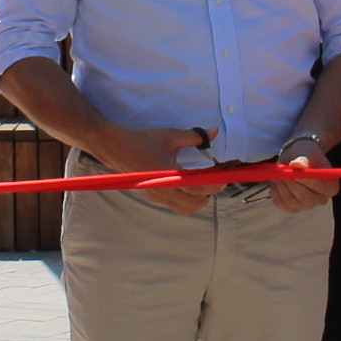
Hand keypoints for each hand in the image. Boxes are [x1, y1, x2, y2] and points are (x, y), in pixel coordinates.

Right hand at [98, 122, 215, 216]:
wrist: (117, 148)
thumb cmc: (144, 140)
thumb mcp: (170, 135)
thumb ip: (195, 136)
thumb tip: (215, 132)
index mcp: (169, 174)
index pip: (199, 188)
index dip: (215, 184)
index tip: (224, 177)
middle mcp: (163, 189)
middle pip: (195, 204)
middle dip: (209, 193)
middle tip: (215, 180)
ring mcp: (158, 196)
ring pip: (186, 209)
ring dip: (198, 200)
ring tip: (203, 185)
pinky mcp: (154, 197)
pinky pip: (176, 206)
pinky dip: (187, 201)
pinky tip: (189, 186)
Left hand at [261, 136, 339, 214]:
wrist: (296, 159)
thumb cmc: (305, 154)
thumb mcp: (305, 152)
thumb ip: (303, 159)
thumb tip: (297, 164)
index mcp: (331, 186)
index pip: (324, 188)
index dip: (310, 181)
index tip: (296, 170)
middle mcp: (321, 199)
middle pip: (306, 198)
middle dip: (292, 184)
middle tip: (284, 171)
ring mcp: (307, 205)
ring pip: (291, 201)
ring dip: (282, 185)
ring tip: (281, 172)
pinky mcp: (292, 208)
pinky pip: (281, 203)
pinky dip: (276, 191)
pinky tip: (279, 181)